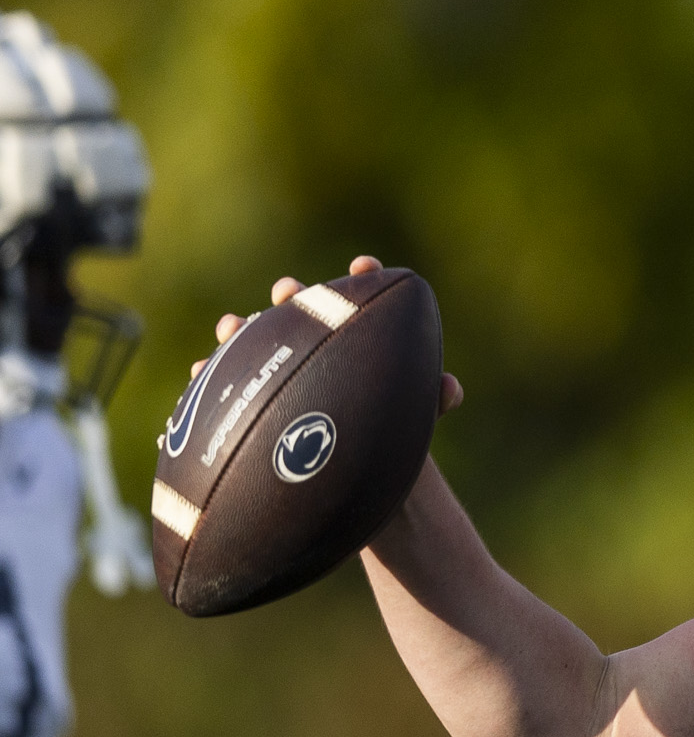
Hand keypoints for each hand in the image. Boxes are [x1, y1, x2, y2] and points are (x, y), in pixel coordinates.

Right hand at [191, 255, 462, 414]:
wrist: (355, 470)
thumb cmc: (390, 433)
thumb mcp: (415, 417)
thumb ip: (432, 399)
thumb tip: (451, 388)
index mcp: (357, 340)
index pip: (360, 300)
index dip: (364, 278)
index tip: (365, 266)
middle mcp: (315, 346)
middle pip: (302, 312)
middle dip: (293, 298)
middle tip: (289, 292)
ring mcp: (280, 369)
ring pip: (256, 342)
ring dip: (241, 330)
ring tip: (231, 326)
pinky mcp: (251, 398)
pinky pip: (226, 384)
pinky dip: (211, 375)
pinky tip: (199, 372)